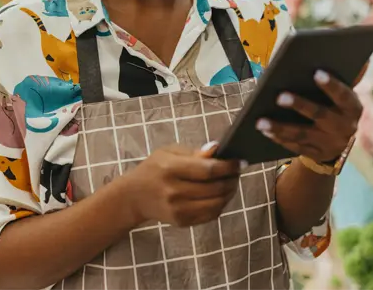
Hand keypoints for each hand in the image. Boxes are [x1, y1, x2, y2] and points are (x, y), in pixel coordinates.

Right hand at [122, 144, 240, 227]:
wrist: (134, 196)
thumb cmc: (154, 169)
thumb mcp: (169, 152)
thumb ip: (194, 152)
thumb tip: (217, 149)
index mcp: (171, 169)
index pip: (208, 170)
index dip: (228, 167)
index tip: (238, 162)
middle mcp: (174, 191)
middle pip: (215, 188)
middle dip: (232, 179)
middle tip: (237, 172)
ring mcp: (178, 209)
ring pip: (217, 203)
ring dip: (229, 192)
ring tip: (231, 182)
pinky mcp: (182, 221)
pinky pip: (211, 215)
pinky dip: (221, 204)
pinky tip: (221, 195)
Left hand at [256, 69, 363, 163]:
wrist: (340, 143)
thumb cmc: (337, 107)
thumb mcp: (344, 95)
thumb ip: (344, 77)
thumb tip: (360, 55)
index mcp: (353, 108)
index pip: (343, 95)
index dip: (331, 85)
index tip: (316, 73)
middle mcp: (344, 127)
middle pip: (320, 115)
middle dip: (300, 105)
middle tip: (279, 96)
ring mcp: (330, 143)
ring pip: (303, 135)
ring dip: (280, 127)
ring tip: (261, 121)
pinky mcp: (316, 154)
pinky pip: (295, 146)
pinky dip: (279, 138)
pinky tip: (265, 130)